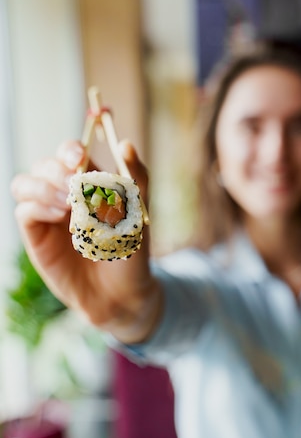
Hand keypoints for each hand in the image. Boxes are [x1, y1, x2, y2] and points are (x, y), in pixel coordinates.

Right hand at [11, 140, 162, 342]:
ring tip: (68, 205)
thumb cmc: (130, 251)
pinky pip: (24, 210)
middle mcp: (64, 194)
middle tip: (73, 185)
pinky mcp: (36, 235)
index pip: (71, 153)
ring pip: (26, 183)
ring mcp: (47, 214)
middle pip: (45, 165)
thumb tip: (126, 144)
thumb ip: (136, 179)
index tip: (80, 158)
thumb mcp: (138, 214)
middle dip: (56, 169)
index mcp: (89, 183)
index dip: (71, 150)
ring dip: (44, 187)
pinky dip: (38, 206)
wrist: (121, 293)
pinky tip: (59, 216)